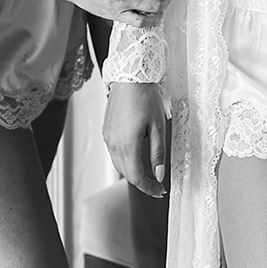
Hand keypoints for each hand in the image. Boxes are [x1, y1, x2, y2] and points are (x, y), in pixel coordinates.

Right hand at [104, 81, 167, 197]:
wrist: (129, 76)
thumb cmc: (145, 96)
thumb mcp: (158, 126)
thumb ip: (157, 153)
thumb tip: (159, 175)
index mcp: (127, 145)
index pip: (137, 178)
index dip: (149, 188)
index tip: (160, 191)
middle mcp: (114, 144)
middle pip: (127, 174)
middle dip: (142, 182)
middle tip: (157, 184)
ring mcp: (108, 138)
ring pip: (120, 165)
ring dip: (133, 172)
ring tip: (149, 172)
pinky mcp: (106, 131)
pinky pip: (115, 153)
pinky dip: (126, 160)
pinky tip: (137, 156)